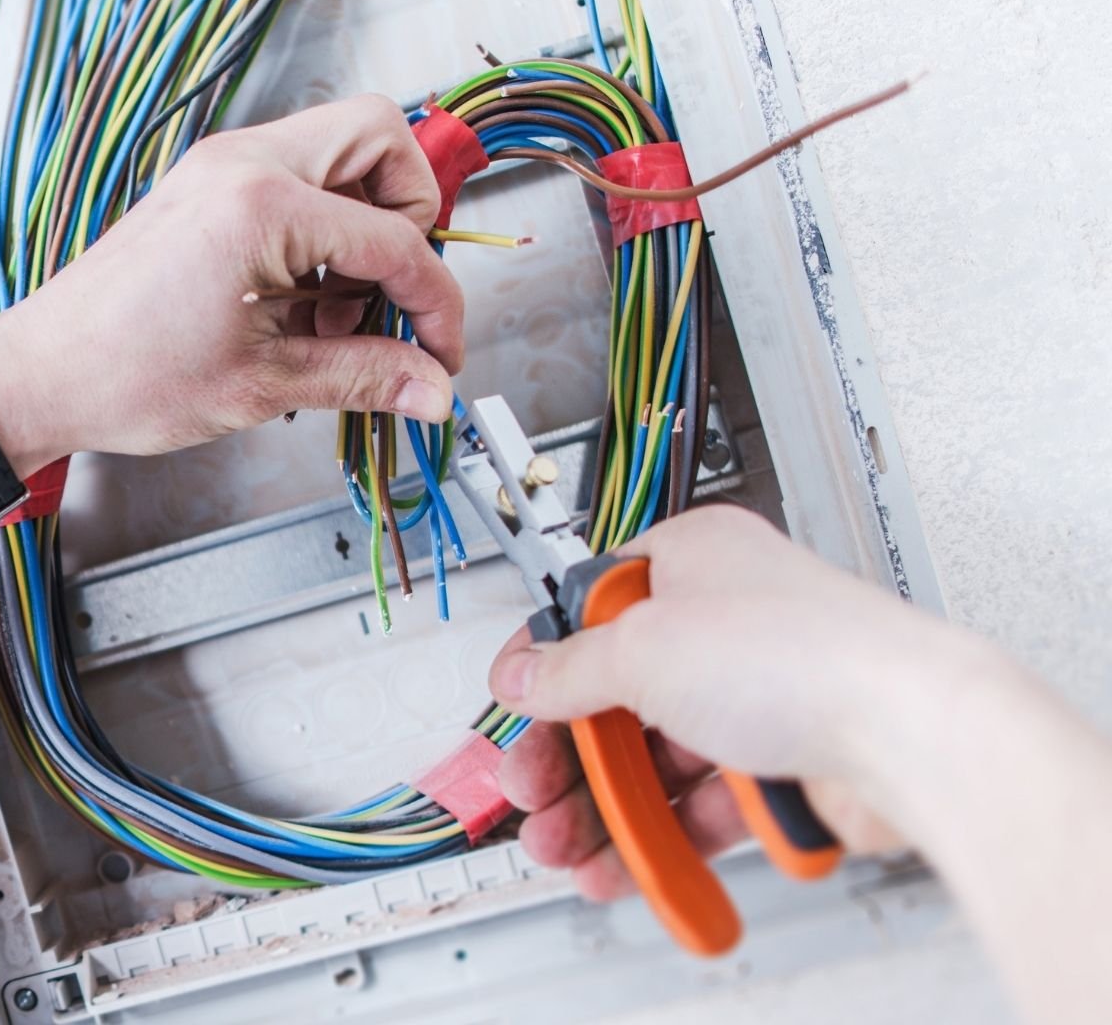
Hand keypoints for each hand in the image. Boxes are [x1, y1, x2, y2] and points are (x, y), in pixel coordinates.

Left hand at [0, 94, 463, 467]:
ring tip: (335, 317)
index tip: (440, 353)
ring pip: (342, 151)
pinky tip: (301, 306)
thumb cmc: (123, 376)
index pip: (395, 239)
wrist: (41, 375)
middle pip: (381, 139)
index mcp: (261, 205)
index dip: (434, 303)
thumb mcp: (263, 385)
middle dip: (410, 217)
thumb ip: (363, 376)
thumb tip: (430, 387)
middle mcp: (242, 164)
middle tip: (393, 295)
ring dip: (364, 226)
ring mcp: (221, 166)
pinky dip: (322, 231)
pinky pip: (298, 179)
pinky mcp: (208, 184)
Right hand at [485, 505, 1003, 900]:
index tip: (512, 704)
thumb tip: (524, 674)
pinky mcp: (784, 767)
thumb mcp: (644, 647)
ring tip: (567, 847)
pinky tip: (629, 862)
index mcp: (694, 561)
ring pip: (658, 758)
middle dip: (566, 754)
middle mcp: (728, 624)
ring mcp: (760, 697)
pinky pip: (703, 805)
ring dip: (604, 807)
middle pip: (619, 693)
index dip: (545, 659)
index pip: (593, 607)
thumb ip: (569, 667)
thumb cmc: (808, 655)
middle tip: (532, 791)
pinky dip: (662, 837)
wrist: (910, 735)